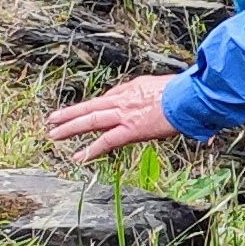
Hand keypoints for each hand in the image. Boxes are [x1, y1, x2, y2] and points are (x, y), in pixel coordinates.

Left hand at [47, 75, 183, 161]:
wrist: (191, 96)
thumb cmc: (190, 94)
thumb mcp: (176, 91)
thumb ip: (170, 102)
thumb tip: (190, 122)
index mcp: (136, 87)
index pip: (111, 97)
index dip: (98, 105)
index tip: (89, 110)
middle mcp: (126, 98)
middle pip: (92, 106)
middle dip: (71, 113)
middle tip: (53, 119)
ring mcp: (125, 114)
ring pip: (91, 120)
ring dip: (70, 127)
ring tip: (53, 134)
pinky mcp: (130, 129)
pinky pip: (106, 141)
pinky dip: (91, 150)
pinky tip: (78, 157)